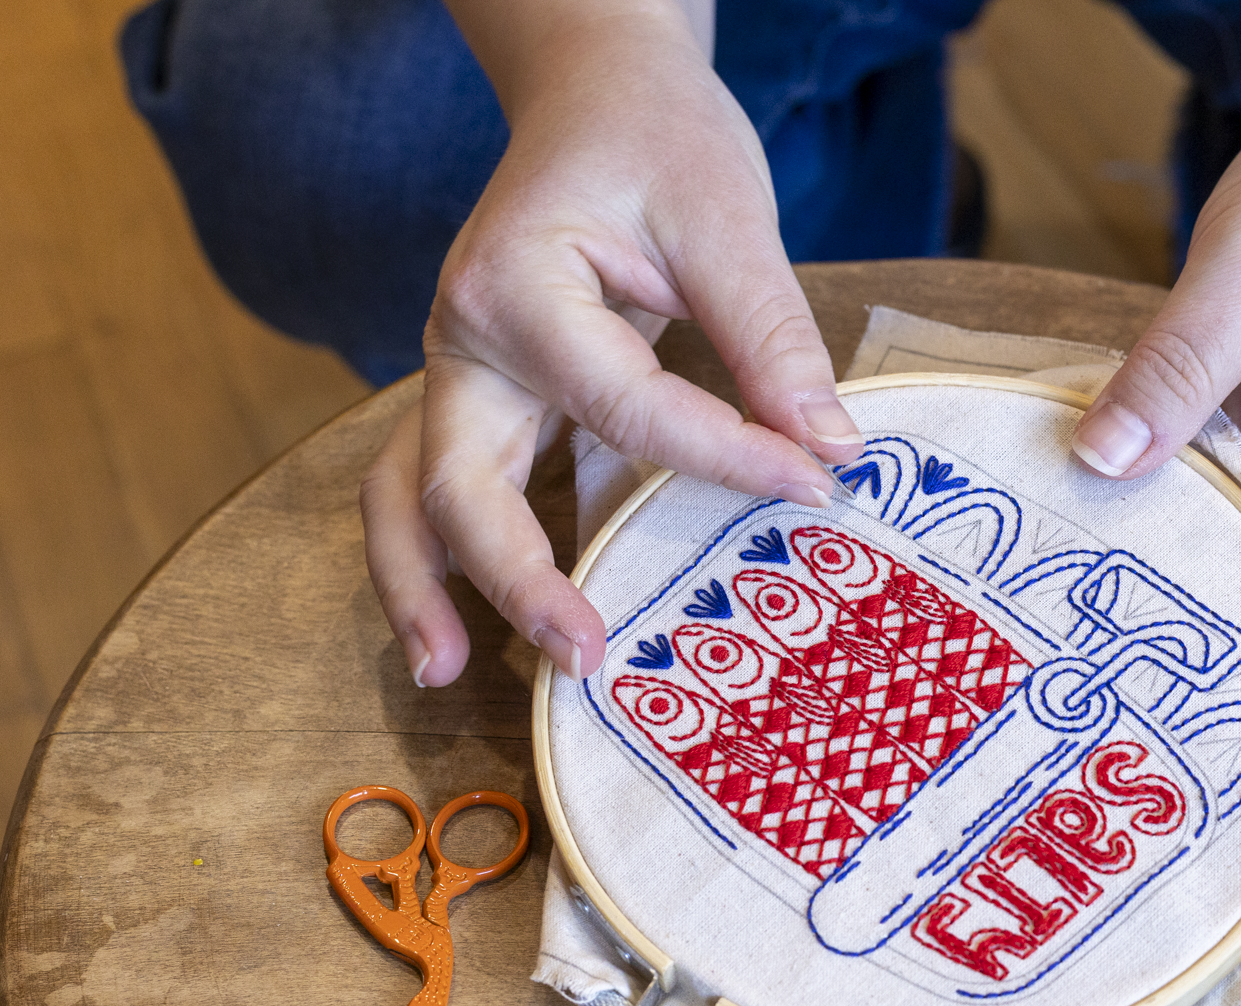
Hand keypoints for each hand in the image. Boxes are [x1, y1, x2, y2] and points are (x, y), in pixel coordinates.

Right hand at [361, 1, 858, 686]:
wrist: (598, 94)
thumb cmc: (655, 139)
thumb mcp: (724, 215)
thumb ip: (770, 334)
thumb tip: (829, 448)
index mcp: (513, 287)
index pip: (627, 406)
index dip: (725, 457)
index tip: (816, 487)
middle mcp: (464, 341)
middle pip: (452, 481)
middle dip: (510, 579)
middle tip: (581, 656)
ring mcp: (465, 377)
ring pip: (411, 495)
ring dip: (425, 588)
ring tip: (447, 676)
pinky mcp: (492, 402)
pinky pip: (457, 489)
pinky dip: (462, 562)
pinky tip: (492, 634)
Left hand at [1071, 0, 1240, 709]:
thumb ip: (1182, 362)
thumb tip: (1101, 458)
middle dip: (1209, 653)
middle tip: (1107, 712)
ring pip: (1221, 537)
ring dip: (1157, 576)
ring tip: (1065, 643)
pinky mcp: (1240, 416)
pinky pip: (1186, 475)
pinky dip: (1135, 498)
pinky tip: (1061, 523)